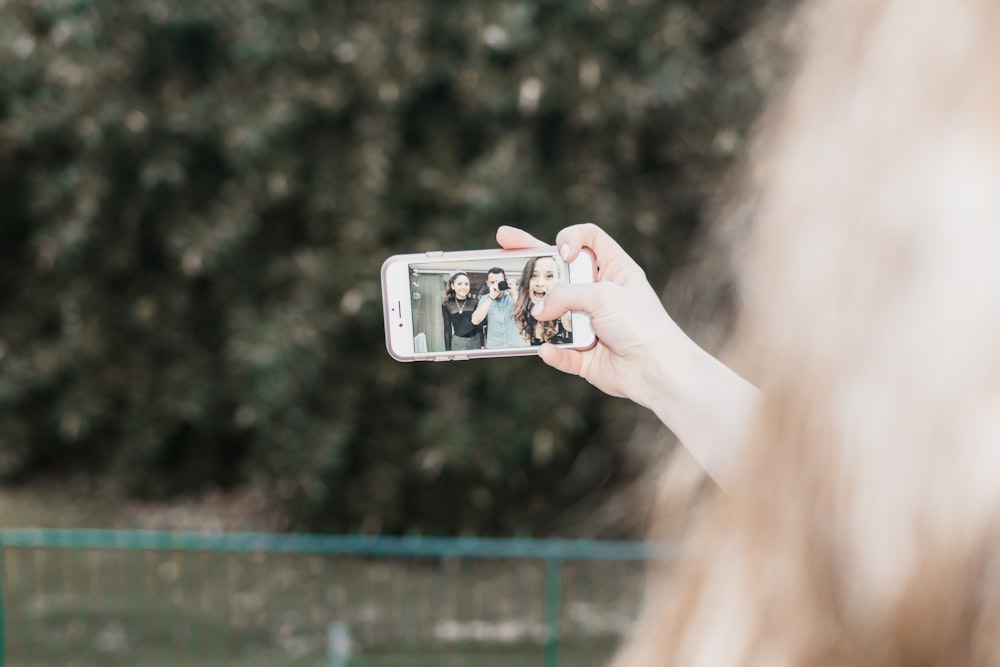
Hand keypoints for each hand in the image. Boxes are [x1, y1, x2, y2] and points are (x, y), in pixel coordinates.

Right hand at [495, 223, 687, 407]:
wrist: (658, 371)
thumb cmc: (640, 324)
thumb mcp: (603, 295)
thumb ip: (564, 295)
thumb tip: (538, 311)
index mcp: (615, 270)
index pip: (589, 238)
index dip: (571, 238)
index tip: (561, 252)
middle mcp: (601, 294)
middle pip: (560, 270)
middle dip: (531, 256)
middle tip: (503, 240)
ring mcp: (592, 324)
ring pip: (554, 314)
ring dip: (539, 314)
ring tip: (521, 310)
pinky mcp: (586, 355)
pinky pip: (560, 352)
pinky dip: (553, 352)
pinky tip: (546, 349)